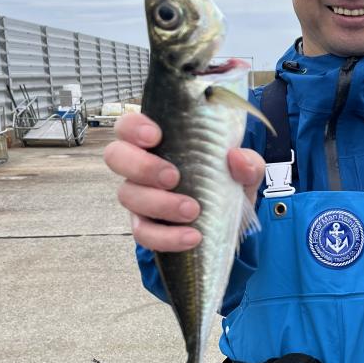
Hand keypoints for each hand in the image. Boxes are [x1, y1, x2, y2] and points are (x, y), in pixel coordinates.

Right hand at [103, 112, 265, 251]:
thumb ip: (248, 162)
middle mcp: (142, 166)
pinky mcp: (146, 227)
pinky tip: (192, 237)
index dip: (133, 127)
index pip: (129, 125)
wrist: (229, 227)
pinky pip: (143, 233)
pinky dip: (167, 237)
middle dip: (141, 166)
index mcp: (161, 142)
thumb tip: (237, 158)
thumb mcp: (245, 172)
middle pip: (116, 156)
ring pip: (127, 195)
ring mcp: (140, 197)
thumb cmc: (226, 184)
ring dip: (160, 204)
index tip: (155, 136)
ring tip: (192, 211)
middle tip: (172, 177)